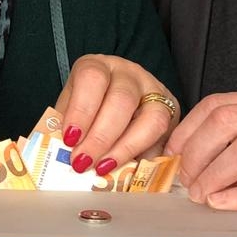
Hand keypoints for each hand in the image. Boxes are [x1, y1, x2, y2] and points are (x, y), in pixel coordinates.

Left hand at [54, 54, 178, 176]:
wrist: (115, 104)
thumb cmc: (87, 108)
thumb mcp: (70, 110)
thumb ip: (68, 129)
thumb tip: (64, 158)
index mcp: (97, 65)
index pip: (92, 79)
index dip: (81, 110)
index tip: (70, 139)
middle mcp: (128, 73)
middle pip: (122, 100)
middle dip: (101, 137)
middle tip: (84, 163)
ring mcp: (154, 90)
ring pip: (151, 118)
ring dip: (125, 149)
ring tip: (105, 169)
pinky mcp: (172, 111)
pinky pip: (165, 137)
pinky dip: (146, 157)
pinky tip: (129, 171)